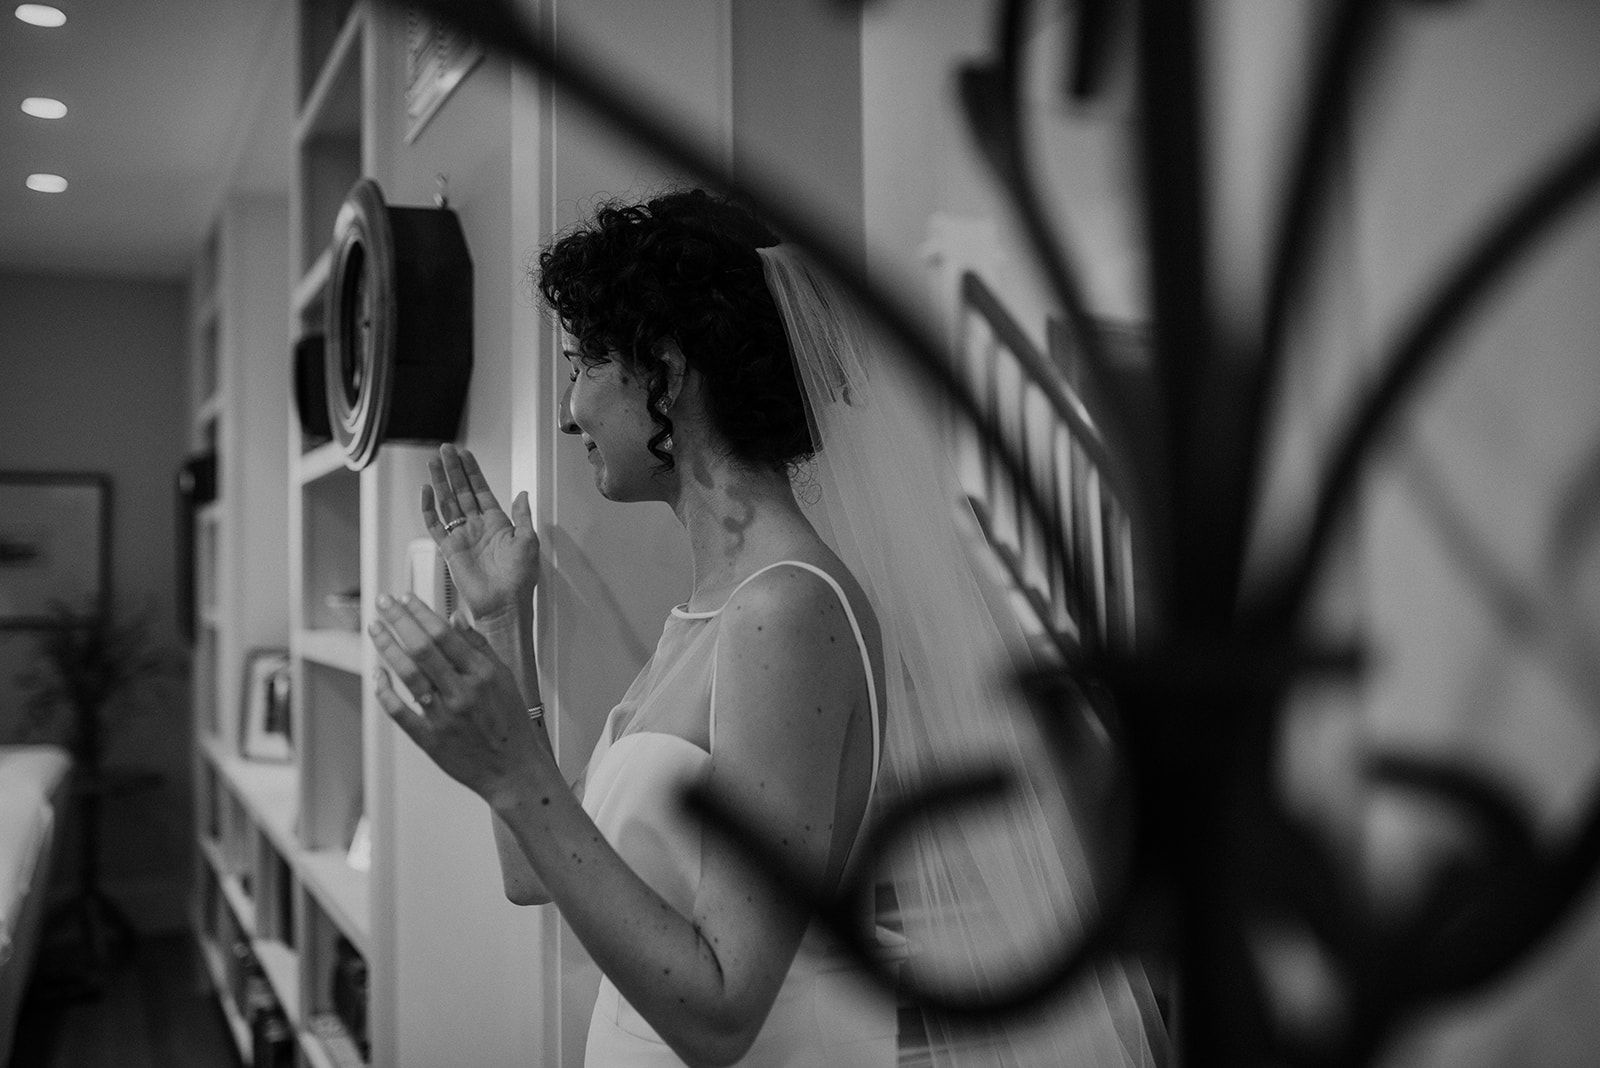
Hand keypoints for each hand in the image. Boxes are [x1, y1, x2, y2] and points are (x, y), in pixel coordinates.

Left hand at [369, 592, 546, 802]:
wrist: (513, 770)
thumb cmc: (511, 725)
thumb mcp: (505, 679)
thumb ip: (479, 647)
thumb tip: (456, 619)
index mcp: (483, 675)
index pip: (445, 634)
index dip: (420, 612)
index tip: (406, 598)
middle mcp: (462, 692)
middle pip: (422, 648)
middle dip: (398, 621)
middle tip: (383, 604)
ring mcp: (444, 716)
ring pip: (407, 674)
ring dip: (387, 648)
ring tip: (375, 629)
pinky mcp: (429, 738)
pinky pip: (399, 711)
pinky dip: (385, 691)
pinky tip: (377, 674)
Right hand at [425, 444, 539, 623]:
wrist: (505, 605)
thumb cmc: (519, 579)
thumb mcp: (529, 541)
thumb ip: (522, 515)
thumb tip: (523, 493)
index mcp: (497, 523)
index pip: (481, 489)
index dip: (473, 471)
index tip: (465, 454)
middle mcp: (477, 527)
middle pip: (461, 491)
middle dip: (453, 470)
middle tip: (445, 450)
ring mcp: (462, 537)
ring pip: (447, 503)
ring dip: (440, 482)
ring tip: (433, 462)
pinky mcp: (449, 550)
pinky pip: (435, 525)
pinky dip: (429, 508)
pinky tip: (426, 492)